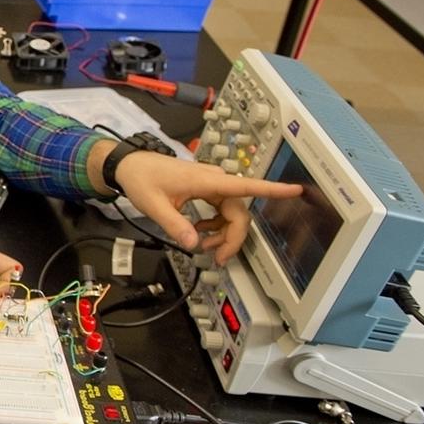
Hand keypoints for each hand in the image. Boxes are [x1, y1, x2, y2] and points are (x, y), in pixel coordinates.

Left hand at [113, 150, 301, 264]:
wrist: (128, 166)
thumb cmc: (141, 178)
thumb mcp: (155, 205)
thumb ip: (175, 225)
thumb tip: (193, 243)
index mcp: (206, 180)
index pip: (246, 185)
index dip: (272, 190)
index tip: (295, 190)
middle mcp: (213, 181)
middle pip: (238, 212)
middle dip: (232, 237)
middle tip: (218, 257)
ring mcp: (210, 185)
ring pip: (231, 213)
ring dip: (222, 233)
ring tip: (203, 246)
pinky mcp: (205, 190)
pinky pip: (220, 210)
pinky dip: (214, 225)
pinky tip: (199, 232)